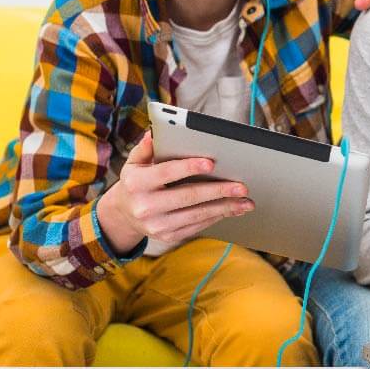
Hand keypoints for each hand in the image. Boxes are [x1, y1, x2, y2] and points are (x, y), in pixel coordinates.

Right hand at [96, 131, 253, 254]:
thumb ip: (146, 147)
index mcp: (137, 183)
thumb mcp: (134, 162)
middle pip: (188, 197)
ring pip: (197, 215)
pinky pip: (197, 226)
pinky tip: (232, 209)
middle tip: (242, 186)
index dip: (189, 167)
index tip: (212, 162)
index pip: (166, 173)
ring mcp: (157, 225)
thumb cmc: (136, 181)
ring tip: (246, 201)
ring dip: (225, 207)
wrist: (124, 215)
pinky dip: (217, 217)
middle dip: (218, 191)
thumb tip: (155, 132)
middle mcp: (146, 207)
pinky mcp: (168, 236)